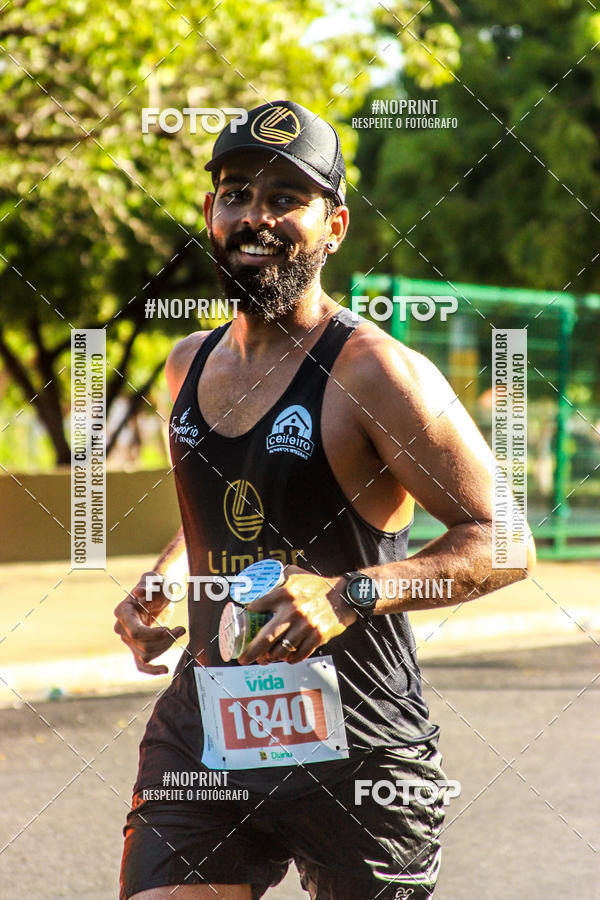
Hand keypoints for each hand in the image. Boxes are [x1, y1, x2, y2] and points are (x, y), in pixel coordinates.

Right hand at [113, 570, 185, 674]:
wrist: (160, 592)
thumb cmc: (157, 584)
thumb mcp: (154, 580)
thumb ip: (148, 585)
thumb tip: (139, 593)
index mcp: (123, 612)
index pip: (137, 632)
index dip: (154, 635)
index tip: (169, 629)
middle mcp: (121, 628)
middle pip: (144, 646)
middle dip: (165, 640)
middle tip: (180, 629)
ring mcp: (128, 640)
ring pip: (147, 655)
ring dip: (166, 646)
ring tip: (178, 631)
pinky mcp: (137, 647)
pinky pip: (141, 665)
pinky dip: (152, 670)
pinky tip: (166, 669)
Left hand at [237, 566, 356, 665]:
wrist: (344, 596)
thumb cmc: (318, 585)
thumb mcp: (296, 574)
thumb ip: (278, 576)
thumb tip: (260, 581)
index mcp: (285, 593)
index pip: (258, 607)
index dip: (248, 615)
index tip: (243, 622)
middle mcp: (293, 610)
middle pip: (266, 637)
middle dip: (251, 652)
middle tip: (242, 659)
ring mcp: (306, 626)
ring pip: (282, 650)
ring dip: (271, 657)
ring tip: (265, 659)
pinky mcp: (317, 636)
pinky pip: (299, 654)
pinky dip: (290, 658)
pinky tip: (286, 658)